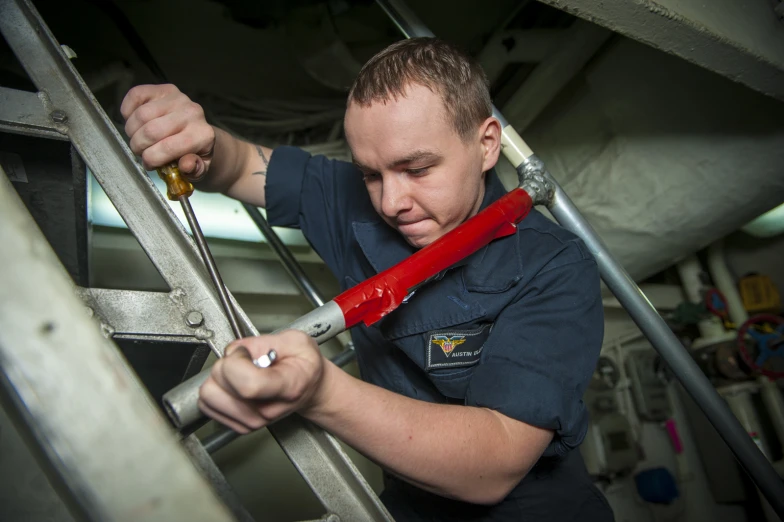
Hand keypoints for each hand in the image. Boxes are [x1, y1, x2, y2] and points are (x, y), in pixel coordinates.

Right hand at [120, 84, 214, 180]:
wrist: (199, 131)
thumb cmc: (195, 152)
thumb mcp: (200, 169)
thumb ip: (194, 170)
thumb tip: (186, 165)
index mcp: (203, 135)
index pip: (167, 148)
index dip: (151, 159)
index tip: (149, 164)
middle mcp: (193, 113)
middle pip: (150, 131)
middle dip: (139, 146)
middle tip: (140, 151)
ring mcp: (178, 98)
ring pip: (141, 115)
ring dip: (132, 131)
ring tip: (138, 138)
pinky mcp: (164, 88)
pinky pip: (136, 96)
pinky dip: (128, 111)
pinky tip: (135, 123)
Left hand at [198, 330, 326, 432]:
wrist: (309, 388)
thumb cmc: (304, 366)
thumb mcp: (295, 340)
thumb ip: (261, 342)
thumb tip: (233, 351)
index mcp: (287, 387)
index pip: (247, 385)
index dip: (236, 360)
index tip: (245, 352)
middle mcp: (266, 410)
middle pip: (218, 388)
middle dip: (226, 365)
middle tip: (246, 362)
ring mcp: (251, 422)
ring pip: (207, 396)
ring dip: (219, 379)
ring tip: (241, 373)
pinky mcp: (237, 425)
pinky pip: (206, 404)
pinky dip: (217, 389)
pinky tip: (236, 384)